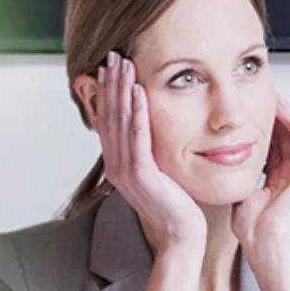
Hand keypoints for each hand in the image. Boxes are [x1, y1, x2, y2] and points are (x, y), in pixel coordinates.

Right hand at [90, 52, 206, 260]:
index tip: (110, 67)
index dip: (108, 92)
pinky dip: (137, 112)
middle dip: (111, 83)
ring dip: (121, 89)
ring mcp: (126, 171)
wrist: (182, 236)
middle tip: (113, 55)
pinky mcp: (141, 176)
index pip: (109, 120)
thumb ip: (150, 152)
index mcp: (119, 164)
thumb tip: (152, 131)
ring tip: (123, 63)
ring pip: (120, 121)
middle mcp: (116, 165)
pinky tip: (138, 91)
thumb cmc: (178, 206)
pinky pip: (137, 138)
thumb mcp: (161, 173)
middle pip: (110, 115)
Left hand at [233, 94, 289, 290]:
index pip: (271, 138)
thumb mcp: (237, 188)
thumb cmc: (250, 225)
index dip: (257, 119)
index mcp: (280, 174)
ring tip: (267, 90)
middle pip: (284, 129)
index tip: (242, 104)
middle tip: (256, 88)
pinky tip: (277, 105)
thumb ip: (233, 171)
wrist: (263, 242)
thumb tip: (212, 156)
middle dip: (270, 109)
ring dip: (281, 108)